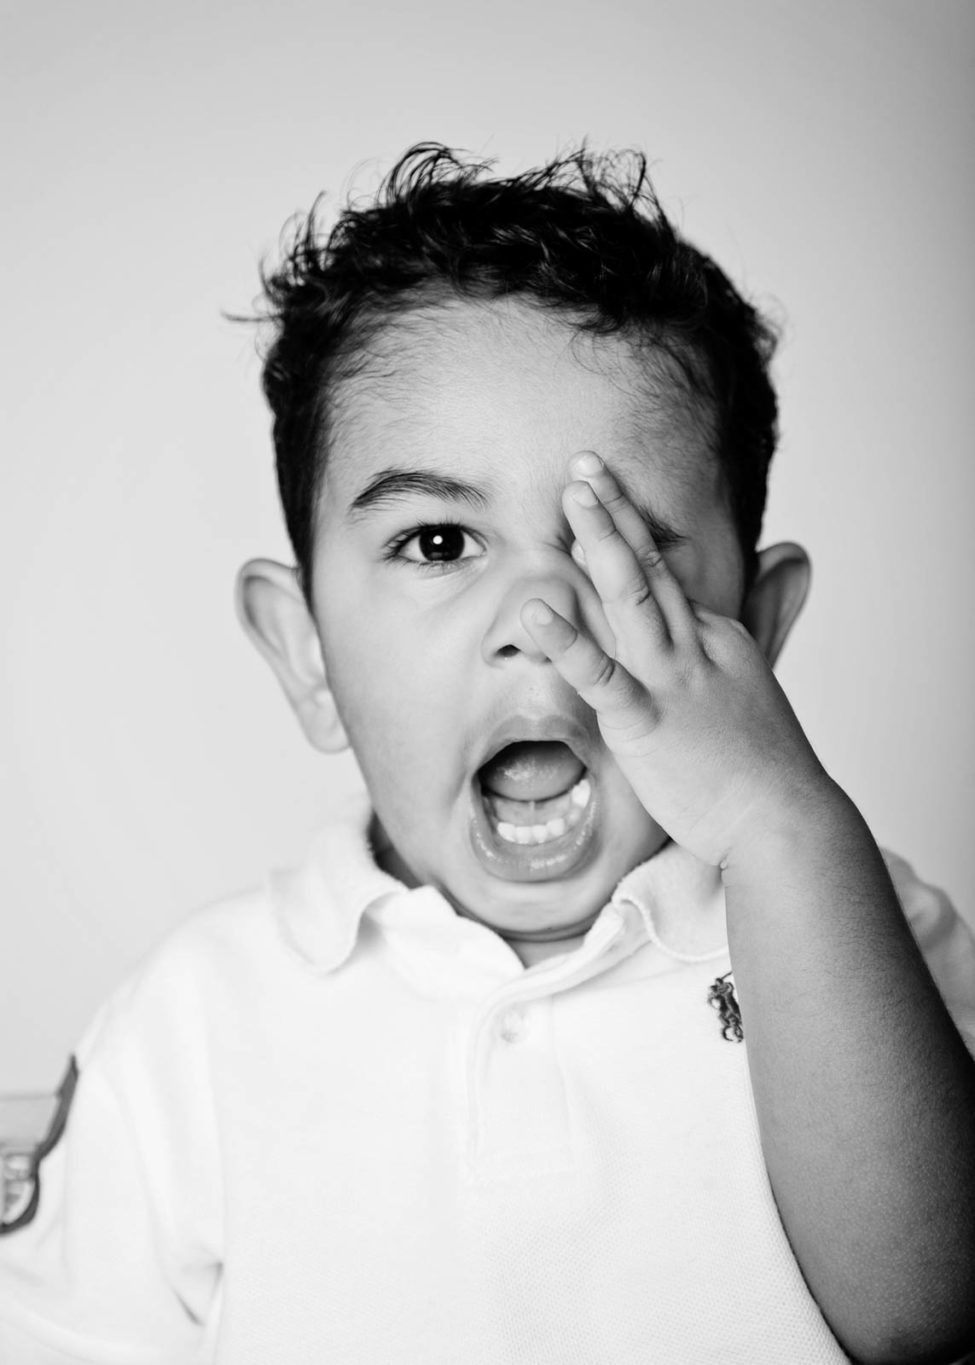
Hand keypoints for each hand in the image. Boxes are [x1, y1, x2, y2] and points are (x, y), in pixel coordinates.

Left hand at [522, 452, 828, 868]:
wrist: (785, 821)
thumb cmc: (765, 766)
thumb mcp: (752, 686)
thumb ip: (755, 629)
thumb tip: (774, 579)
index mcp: (716, 639)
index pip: (667, 577)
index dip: (631, 532)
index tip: (601, 496)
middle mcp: (696, 646)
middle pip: (650, 567)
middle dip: (614, 511)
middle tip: (584, 464)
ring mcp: (672, 680)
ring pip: (632, 598)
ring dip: (600, 542)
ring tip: (571, 496)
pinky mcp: (647, 722)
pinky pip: (601, 675)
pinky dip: (568, 641)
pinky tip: (536, 612)